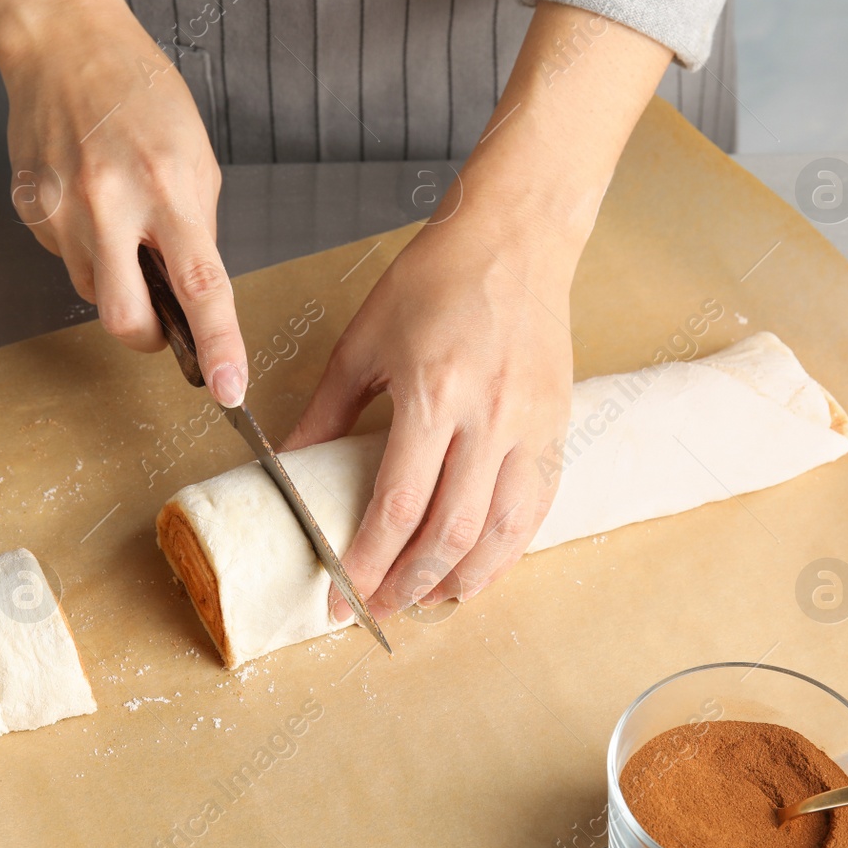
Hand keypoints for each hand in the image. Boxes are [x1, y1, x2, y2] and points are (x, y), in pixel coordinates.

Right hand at [0, 2, 248, 405]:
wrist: (63, 45)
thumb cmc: (140, 93)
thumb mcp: (196, 154)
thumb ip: (197, 226)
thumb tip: (192, 289)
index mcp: (167, 188)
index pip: (201, 285)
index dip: (219, 344)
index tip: (229, 388)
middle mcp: (110, 204)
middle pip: (126, 320)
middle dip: (148, 337)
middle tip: (162, 319)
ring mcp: (62, 211)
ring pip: (94, 291)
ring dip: (116, 278)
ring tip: (121, 221)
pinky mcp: (30, 211)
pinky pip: (66, 258)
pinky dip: (85, 245)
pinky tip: (88, 199)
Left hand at [286, 0, 672, 618]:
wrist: (516, 239)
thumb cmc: (435, 279)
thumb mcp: (362, 341)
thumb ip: (326, 413)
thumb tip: (290, 469)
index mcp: (434, 395)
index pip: (398, 507)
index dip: (367, 562)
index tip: (341, 596)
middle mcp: (490, 419)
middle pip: (451, 533)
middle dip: (409, 583)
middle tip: (378, 608)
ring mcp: (532, 426)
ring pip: (503, 533)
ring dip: (463, 579)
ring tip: (427, 600)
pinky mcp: (558, 426)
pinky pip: (537, 507)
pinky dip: (508, 548)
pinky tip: (480, 566)